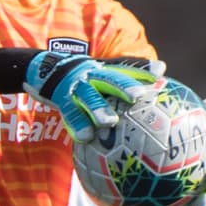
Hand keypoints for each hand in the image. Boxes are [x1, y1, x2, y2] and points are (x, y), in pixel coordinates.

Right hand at [23, 52, 162, 141]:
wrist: (42, 69)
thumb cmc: (80, 76)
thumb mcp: (101, 70)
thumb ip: (128, 71)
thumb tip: (162, 69)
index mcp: (103, 69)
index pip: (125, 68)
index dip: (142, 70)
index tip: (159, 74)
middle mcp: (91, 75)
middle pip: (110, 79)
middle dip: (124, 86)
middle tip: (139, 94)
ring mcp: (75, 87)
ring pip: (88, 97)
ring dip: (98, 109)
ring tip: (108, 122)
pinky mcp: (60, 98)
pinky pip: (70, 113)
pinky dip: (77, 124)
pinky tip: (85, 137)